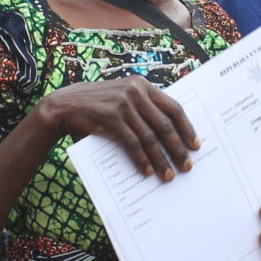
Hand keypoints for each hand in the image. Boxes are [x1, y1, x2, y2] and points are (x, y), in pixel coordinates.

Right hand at [36, 77, 198, 179]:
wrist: (64, 106)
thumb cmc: (97, 106)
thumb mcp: (122, 98)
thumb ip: (143, 108)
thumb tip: (169, 136)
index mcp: (142, 85)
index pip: (174, 107)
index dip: (187, 128)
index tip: (195, 145)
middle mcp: (135, 92)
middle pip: (165, 124)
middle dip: (178, 147)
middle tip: (186, 165)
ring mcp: (123, 104)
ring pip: (150, 137)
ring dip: (161, 158)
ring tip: (168, 174)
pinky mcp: (111, 119)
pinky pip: (132, 143)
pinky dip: (142, 159)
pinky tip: (148, 171)